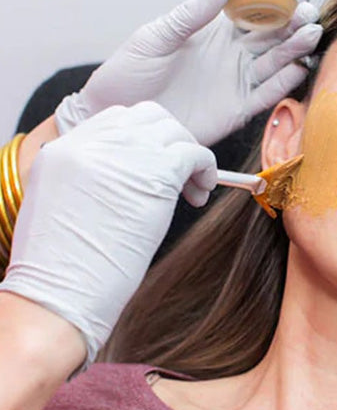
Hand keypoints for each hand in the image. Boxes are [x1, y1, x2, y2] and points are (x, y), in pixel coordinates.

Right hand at [0, 102, 216, 368]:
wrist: (58, 292)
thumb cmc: (61, 268)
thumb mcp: (60, 206)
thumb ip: (90, 179)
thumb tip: (131, 177)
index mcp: (63, 150)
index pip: (115, 120)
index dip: (142, 139)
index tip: (154, 161)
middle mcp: (93, 143)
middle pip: (147, 117)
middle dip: (168, 140)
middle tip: (178, 171)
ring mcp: (124, 154)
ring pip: (173, 131)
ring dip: (189, 154)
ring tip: (192, 188)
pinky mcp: (156, 173)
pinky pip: (194, 152)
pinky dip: (205, 167)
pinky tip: (200, 193)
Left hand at [55, 0, 321, 146]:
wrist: (121, 116)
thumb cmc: (130, 73)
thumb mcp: (156, 37)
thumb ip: (190, 15)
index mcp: (212, 32)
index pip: (250, 12)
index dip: (272, 1)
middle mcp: (230, 55)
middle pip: (269, 36)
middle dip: (291, 23)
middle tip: (308, 14)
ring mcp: (235, 82)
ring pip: (273, 62)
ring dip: (293, 49)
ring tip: (311, 35)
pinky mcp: (236, 110)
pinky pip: (265, 95)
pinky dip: (284, 83)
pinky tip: (299, 68)